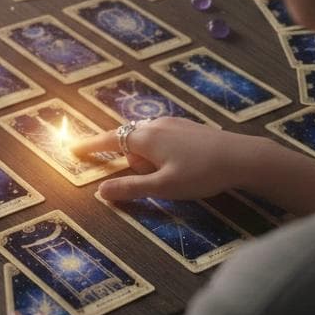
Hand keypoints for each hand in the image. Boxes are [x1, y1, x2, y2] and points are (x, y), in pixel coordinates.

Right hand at [72, 115, 258, 202]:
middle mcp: (155, 124)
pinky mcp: (188, 127)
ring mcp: (173, 123)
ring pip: (147, 139)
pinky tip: (181, 165)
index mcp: (145, 137)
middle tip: (152, 180)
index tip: (72, 148)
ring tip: (170, 176)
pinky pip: (163, 137)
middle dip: (130, 160)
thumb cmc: (200, 173)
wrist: (242, 157)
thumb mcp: (163, 187)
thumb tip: (101, 191)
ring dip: (148, 157)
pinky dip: (161, 151)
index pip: (108, 140)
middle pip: (129, 141)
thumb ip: (130, 188)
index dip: (90, 146)